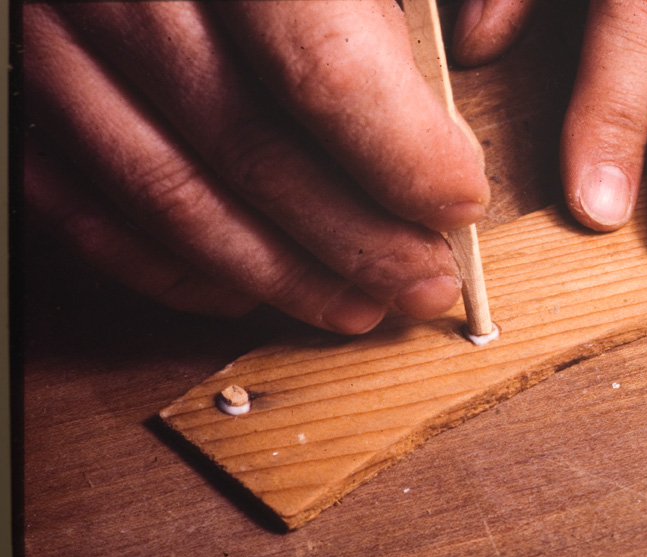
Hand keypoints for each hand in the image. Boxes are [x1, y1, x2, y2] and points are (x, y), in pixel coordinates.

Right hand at [24, 1, 489, 332]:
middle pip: (254, 151)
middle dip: (359, 244)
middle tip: (424, 283)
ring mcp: (51, 38)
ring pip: (171, 196)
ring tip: (356, 305)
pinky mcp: (17, 87)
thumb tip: (477, 55)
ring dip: (278, 275)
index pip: (326, 71)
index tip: (458, 202)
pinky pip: (83, 206)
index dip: (405, 159)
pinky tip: (247, 287)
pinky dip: (175, 267)